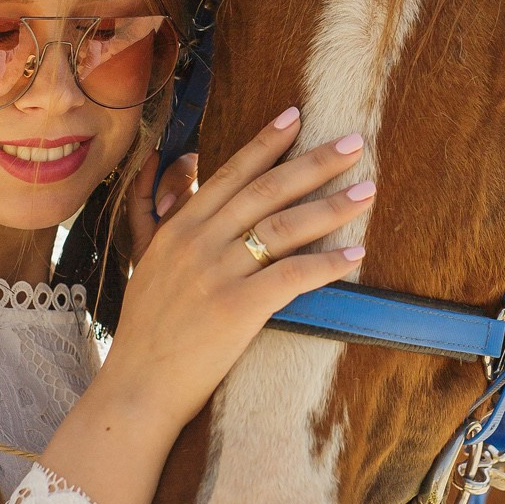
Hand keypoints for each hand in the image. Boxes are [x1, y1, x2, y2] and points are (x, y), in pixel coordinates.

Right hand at [98, 108, 372, 443]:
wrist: (137, 387)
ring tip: (366, 190)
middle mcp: (198, 241)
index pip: (231, 173)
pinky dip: (328, 263)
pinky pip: (293, 275)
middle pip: (267, 190)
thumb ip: (158, 211)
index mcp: (180, 227)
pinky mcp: (237, 308)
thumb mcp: (144, 259)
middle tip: (353, 142)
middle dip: (314, 162)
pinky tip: (356, 253)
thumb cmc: (146, 330)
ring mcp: (217, 273)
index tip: (297, 116)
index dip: (267, 142)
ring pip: (285, 226)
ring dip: (332, 206)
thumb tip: (177, 165)